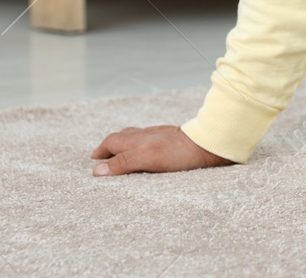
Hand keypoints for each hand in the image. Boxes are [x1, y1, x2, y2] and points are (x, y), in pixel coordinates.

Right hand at [91, 125, 233, 176]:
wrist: (210, 144)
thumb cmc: (179, 153)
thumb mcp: (147, 158)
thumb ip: (123, 162)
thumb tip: (96, 171)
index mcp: (138, 139)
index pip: (113, 142)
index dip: (102, 150)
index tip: (94, 158)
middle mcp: (148, 135)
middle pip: (124, 137)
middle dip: (112, 145)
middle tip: (103, 155)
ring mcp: (162, 136)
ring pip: (139, 137)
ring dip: (128, 143)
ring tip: (123, 152)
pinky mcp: (175, 140)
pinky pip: (154, 140)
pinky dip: (144, 145)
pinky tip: (151, 150)